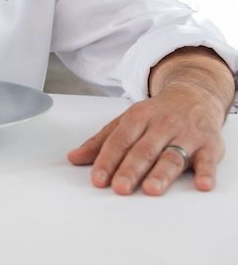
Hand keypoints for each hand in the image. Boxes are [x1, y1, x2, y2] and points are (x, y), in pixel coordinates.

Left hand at [67, 81, 226, 194]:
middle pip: (144, 149)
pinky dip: (205, 172)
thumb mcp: (127, 120)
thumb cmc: (156, 114)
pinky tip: (201, 184)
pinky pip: (207, 160)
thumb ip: (101, 141)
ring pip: (172, 156)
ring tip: (151, 189)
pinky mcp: (208, 145)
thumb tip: (73, 158)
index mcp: (138, 117)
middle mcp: (161, 124)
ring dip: (161, 173)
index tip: (98, 178)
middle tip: (120, 187)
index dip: (107, 160)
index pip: (120, 140)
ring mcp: (185, 134)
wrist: (193, 94)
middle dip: (131, 169)